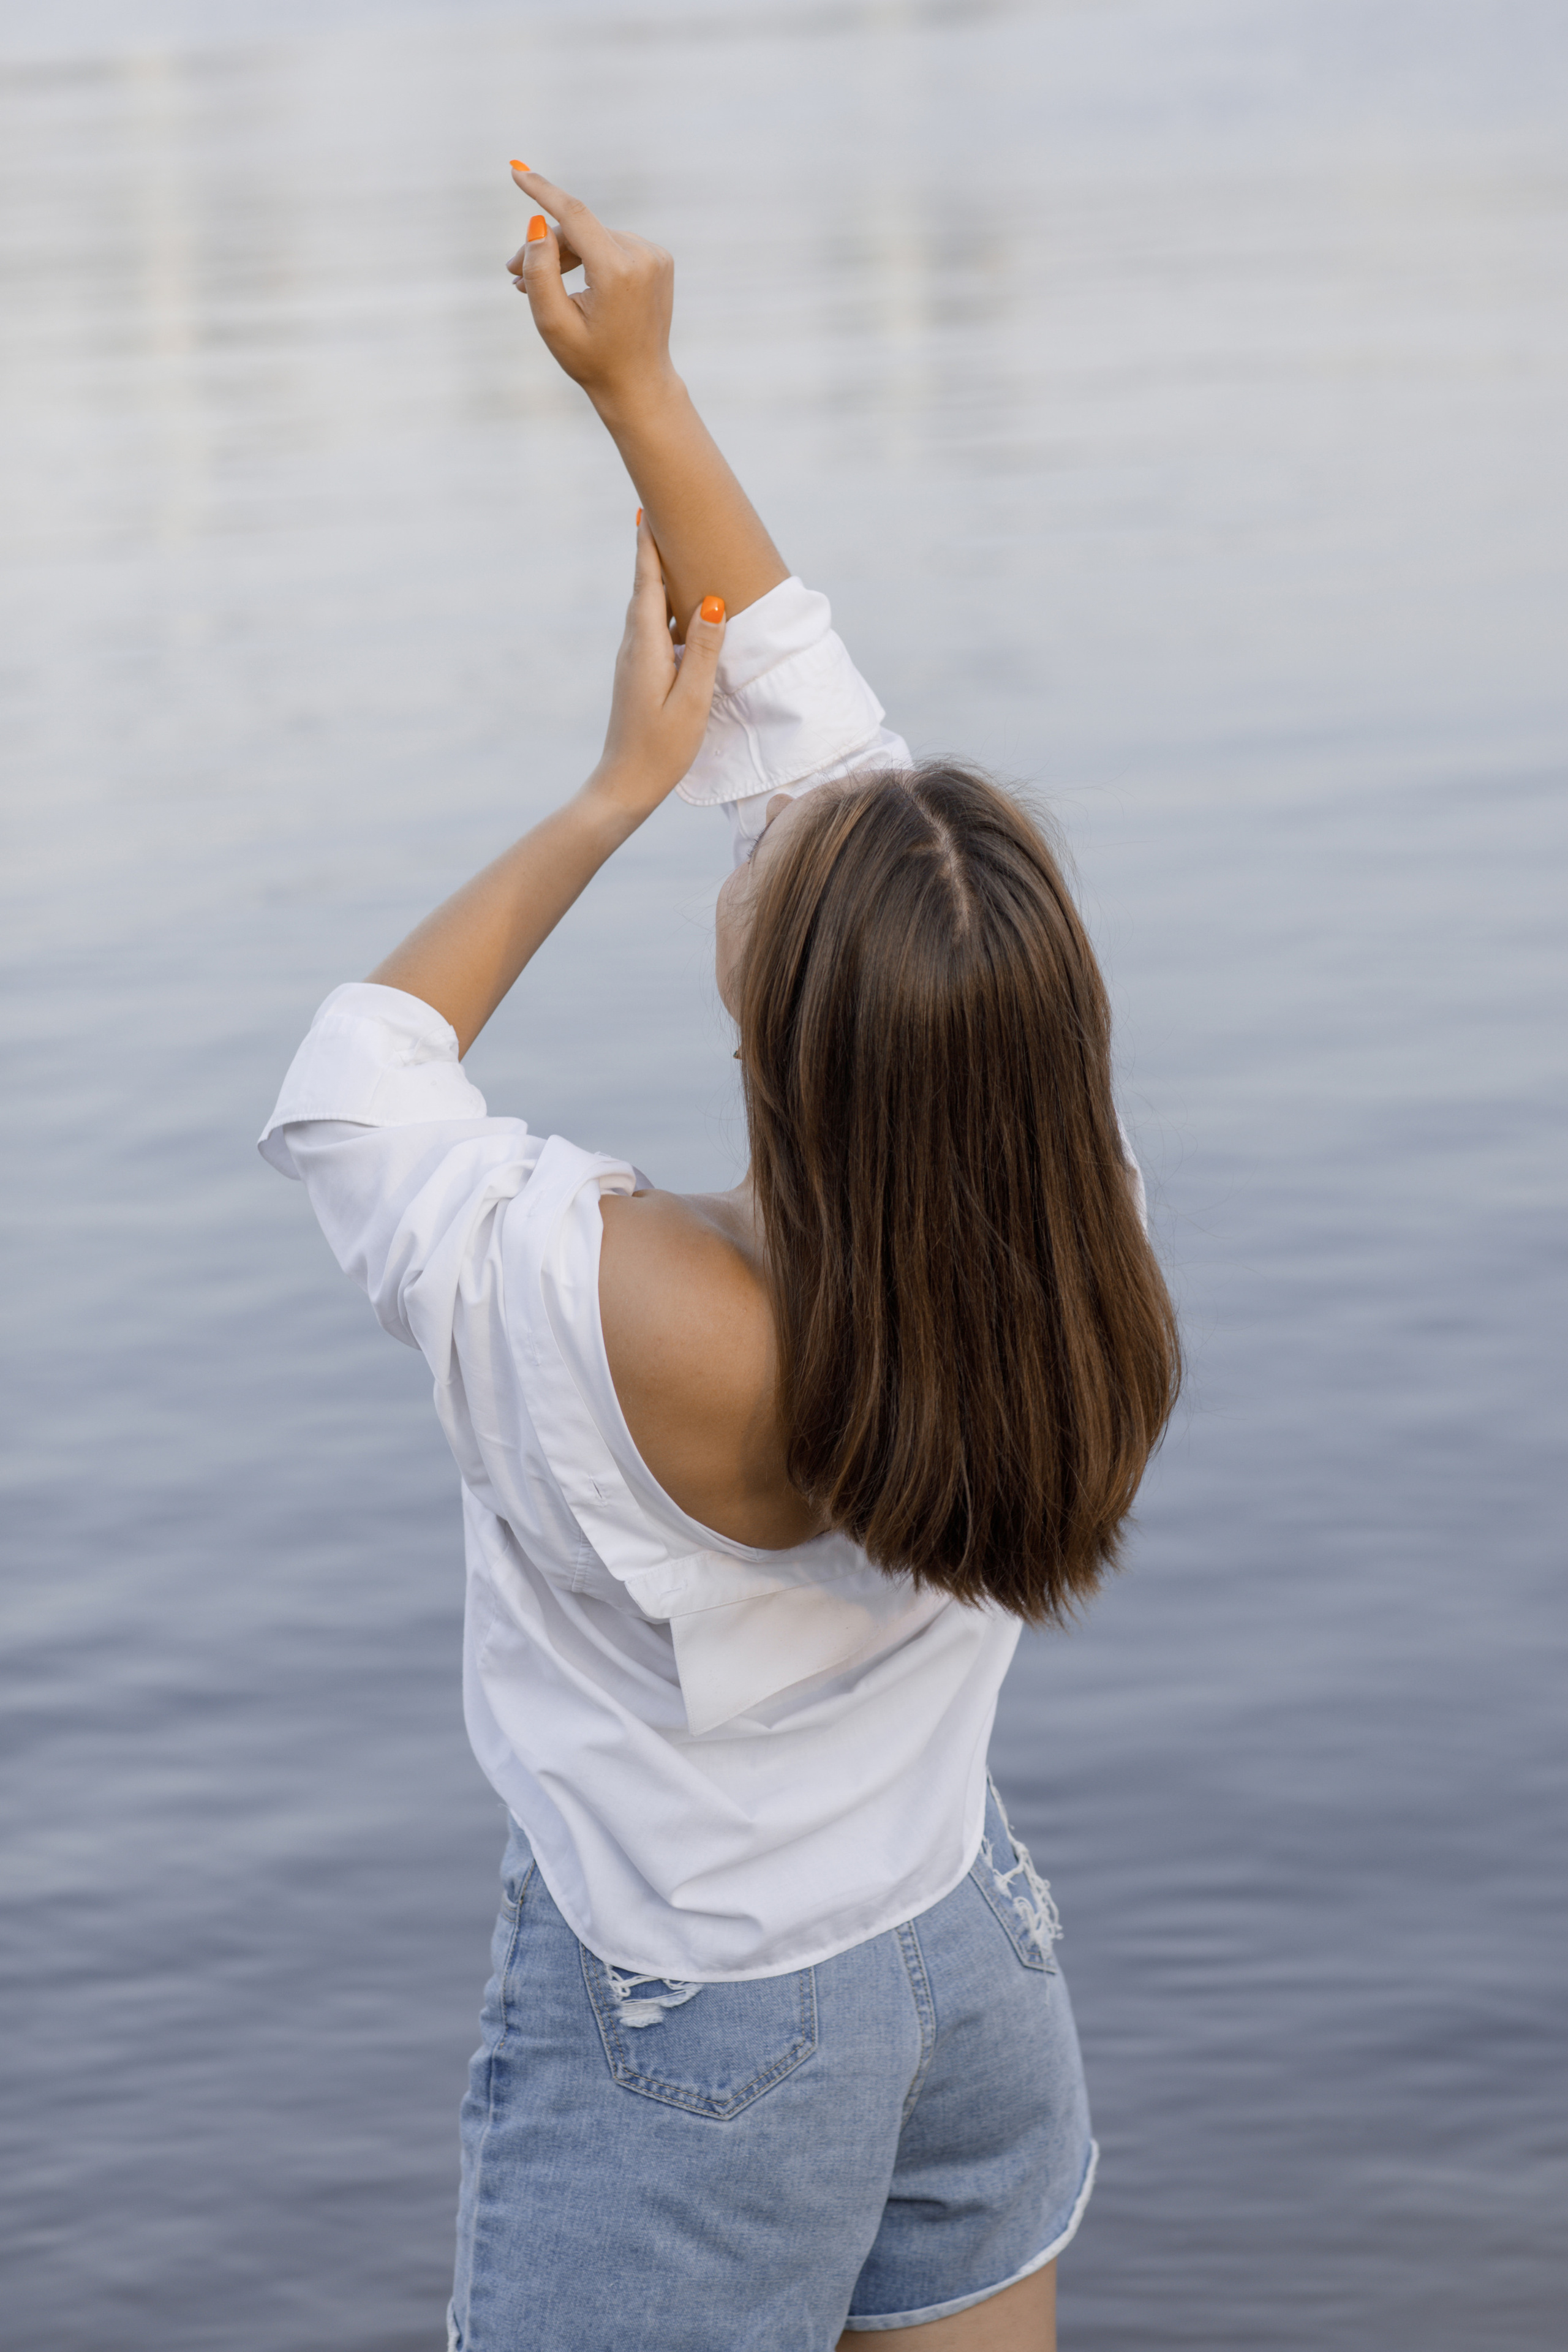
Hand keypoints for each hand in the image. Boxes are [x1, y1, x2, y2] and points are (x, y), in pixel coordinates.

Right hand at [508, 167, 677, 412]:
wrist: (640, 384)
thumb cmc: (592, 360)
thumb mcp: (553, 323)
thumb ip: (539, 272)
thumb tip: (537, 224)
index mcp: (618, 271)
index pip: (574, 215)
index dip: (542, 191)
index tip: (516, 170)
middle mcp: (642, 255)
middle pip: (580, 230)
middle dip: (544, 247)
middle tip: (512, 273)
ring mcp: (655, 255)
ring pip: (594, 237)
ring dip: (565, 255)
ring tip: (535, 284)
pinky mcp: (658, 258)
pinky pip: (612, 245)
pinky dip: (589, 258)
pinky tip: (574, 284)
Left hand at [586, 517, 725, 823]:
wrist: (623, 786)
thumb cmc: (660, 750)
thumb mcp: (691, 701)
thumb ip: (703, 651)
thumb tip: (711, 601)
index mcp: (645, 648)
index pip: (647, 584)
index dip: (649, 546)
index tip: (649, 507)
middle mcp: (633, 647)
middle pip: (644, 587)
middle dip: (653, 550)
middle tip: (662, 512)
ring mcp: (633, 661)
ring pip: (647, 607)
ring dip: (659, 577)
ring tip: (674, 549)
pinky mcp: (638, 674)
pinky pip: (652, 627)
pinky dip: (664, 606)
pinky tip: (680, 608)